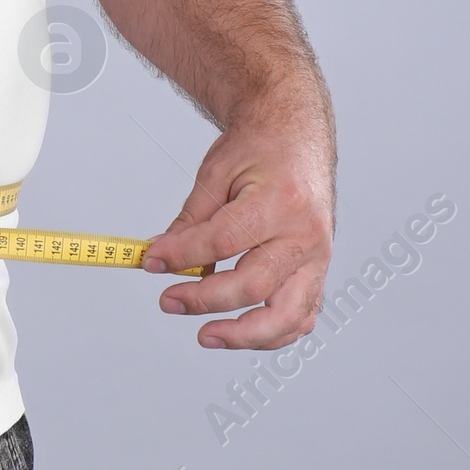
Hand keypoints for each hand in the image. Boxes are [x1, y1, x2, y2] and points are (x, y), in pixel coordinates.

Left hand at [139, 87, 334, 349]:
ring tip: (206, 334)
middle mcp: (305, 234)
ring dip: (244, 334)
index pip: (223, 241)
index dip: (182, 255)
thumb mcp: (216, 172)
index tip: (150, 261)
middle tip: (169, 301)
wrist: (296, 134)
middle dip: (204, 300)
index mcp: (280, 200)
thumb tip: (162, 256)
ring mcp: (318, 257)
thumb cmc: (261, 148)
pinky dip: (274, 333)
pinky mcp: (318, 270)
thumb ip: (191, 220)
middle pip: (255, 284)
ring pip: (286, 315)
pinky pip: (301, 316)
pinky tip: (243, 332)